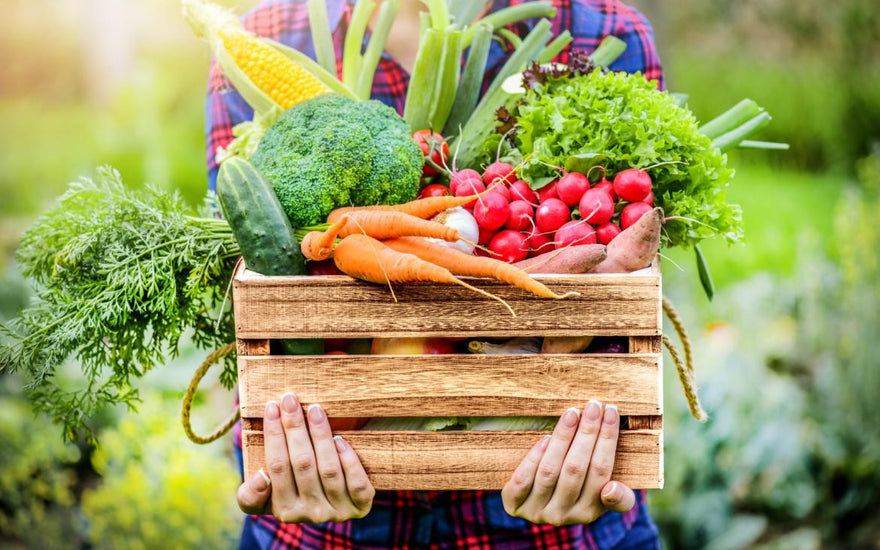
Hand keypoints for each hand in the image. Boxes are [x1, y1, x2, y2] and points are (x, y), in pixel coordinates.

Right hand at [236, 392, 375, 521]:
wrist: (331, 503)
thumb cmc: (292, 490)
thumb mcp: (264, 498)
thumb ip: (250, 494)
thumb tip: (261, 477)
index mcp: (284, 511)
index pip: (277, 467)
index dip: (274, 435)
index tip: (272, 407)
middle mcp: (311, 513)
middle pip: (302, 464)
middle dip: (294, 427)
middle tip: (290, 399)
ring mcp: (338, 511)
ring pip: (328, 469)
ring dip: (321, 436)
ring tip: (314, 410)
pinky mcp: (361, 506)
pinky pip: (357, 484)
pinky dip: (349, 460)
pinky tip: (340, 438)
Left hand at [501, 401, 635, 524]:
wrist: (533, 507)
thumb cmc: (575, 493)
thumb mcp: (599, 498)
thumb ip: (618, 497)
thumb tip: (613, 488)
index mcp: (589, 512)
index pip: (602, 471)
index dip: (607, 439)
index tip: (611, 411)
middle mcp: (563, 515)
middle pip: (576, 468)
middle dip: (587, 433)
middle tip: (594, 405)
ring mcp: (536, 511)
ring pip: (550, 471)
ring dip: (562, 438)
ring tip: (572, 413)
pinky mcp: (513, 504)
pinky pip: (523, 479)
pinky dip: (534, 457)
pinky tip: (545, 438)